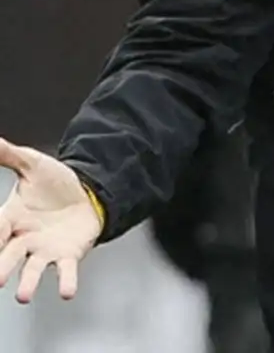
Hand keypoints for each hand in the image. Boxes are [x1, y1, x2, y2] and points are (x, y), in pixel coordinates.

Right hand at [0, 140, 100, 302]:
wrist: (86, 193)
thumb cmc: (53, 183)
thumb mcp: (32, 164)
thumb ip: (8, 155)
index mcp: (9, 219)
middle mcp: (22, 239)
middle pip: (6, 257)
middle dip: (0, 269)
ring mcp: (44, 250)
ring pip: (31, 269)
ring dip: (26, 283)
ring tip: (21, 296)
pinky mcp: (67, 255)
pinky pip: (65, 271)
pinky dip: (66, 281)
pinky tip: (67, 292)